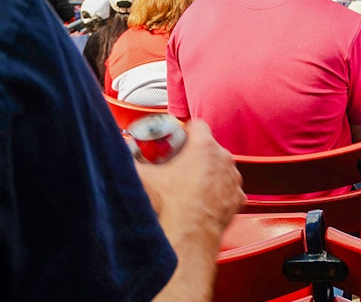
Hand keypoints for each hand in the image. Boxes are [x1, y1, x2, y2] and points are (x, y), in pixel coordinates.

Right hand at [135, 119, 243, 240]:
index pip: (197, 125)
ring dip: (208, 172)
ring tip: (189, 185)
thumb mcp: (144, 178)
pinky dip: (217, 192)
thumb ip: (131, 161)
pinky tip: (202, 199)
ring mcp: (233, 178)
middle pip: (209, 147)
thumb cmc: (171, 207)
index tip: (175, 139)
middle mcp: (223, 159)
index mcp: (204, 147)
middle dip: (194, 154)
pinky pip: (227, 188)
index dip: (184, 131)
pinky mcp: (237, 197)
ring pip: (220, 167)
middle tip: (178, 165)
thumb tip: (122, 155)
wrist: (189, 235)